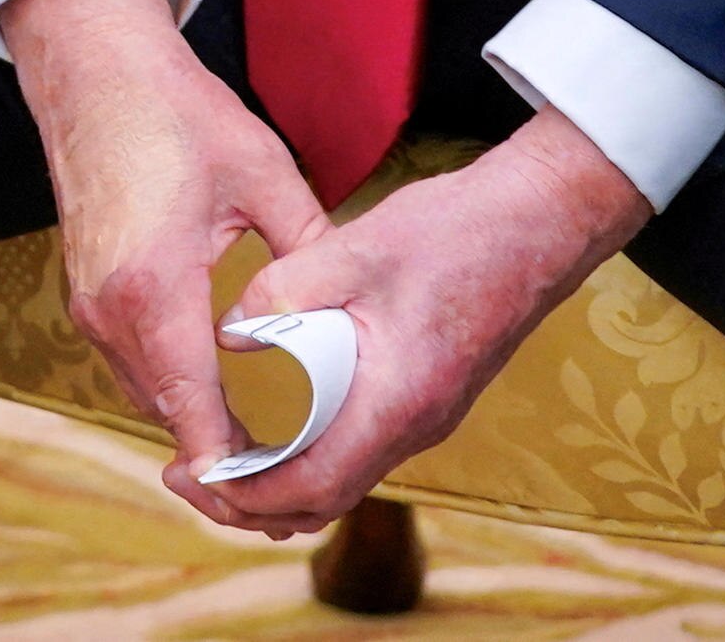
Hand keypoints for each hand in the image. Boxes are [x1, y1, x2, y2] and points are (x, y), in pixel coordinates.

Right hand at [2, 0, 328, 485]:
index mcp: (154, 288)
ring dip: (198, 428)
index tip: (277, 500)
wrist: (93, 70)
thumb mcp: (267, 177)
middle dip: (226, 461)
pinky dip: (176, 393)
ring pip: (148, 396)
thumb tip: (352, 317)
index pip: (192, 410)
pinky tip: (220, 401)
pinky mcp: (86, 293)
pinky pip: (133, 366)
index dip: (234, 466)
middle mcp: (108, 309)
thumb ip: (310, 256)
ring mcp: (89, 303)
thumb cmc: (178, 114)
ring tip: (265, 459)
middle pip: (169, 417)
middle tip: (292, 496)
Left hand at [178, 107, 650, 535]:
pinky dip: (308, 458)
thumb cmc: (454, 232)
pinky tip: (269, 431)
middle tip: (185, 477)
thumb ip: (283, 292)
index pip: (314, 486)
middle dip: (252, 502)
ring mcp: (426, 418)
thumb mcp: (353, 248)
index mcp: (397, 402)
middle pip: (325, 500)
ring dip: (278, 483)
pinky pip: (359, 450)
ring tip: (216, 461)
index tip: (192, 476)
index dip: (247, 494)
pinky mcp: (426, 399)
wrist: (539, 223)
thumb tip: (226, 333)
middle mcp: (416, 427)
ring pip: (343, 479)